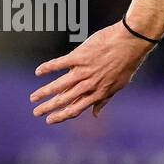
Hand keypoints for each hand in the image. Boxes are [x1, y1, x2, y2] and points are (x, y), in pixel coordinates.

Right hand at [29, 21, 153, 123]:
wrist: (131, 42)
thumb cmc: (127, 64)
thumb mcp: (118, 86)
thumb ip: (104, 100)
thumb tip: (96, 115)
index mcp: (98, 93)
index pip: (76, 109)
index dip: (62, 116)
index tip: (50, 121)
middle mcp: (89, 85)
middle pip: (64, 100)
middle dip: (49, 108)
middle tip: (36, 113)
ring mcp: (84, 71)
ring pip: (59, 85)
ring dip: (44, 93)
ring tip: (33, 98)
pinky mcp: (79, 56)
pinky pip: (59, 64)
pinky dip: (48, 68)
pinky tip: (38, 72)